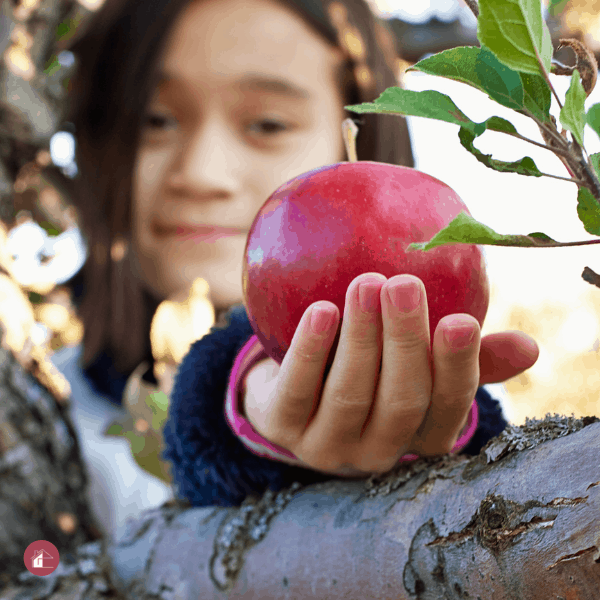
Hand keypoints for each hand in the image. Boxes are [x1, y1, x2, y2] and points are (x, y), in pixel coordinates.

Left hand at [243, 273, 538, 477]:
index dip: (456, 368)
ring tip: (366, 284)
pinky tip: (322, 311)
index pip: (446, 409)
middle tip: (404, 285)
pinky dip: (310, 351)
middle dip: (404, 343)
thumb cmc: (372, 373)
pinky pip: (297, 390)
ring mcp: (326, 446)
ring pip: (349, 395)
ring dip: (360, 339)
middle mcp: (376, 451)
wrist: (296, 395)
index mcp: (418, 438)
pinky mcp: (281, 428)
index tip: (461, 320)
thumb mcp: (420, 368)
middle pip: (399, 401)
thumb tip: (529, 347)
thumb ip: (467, 358)